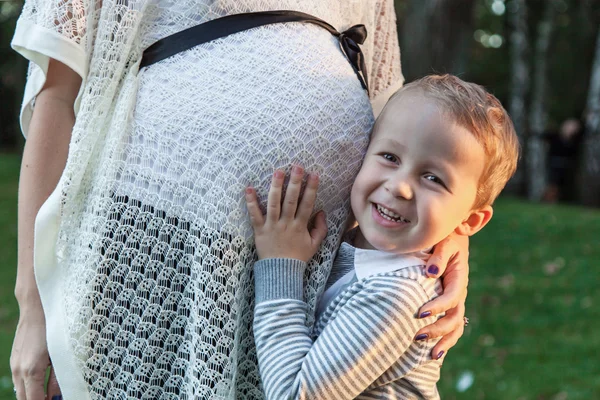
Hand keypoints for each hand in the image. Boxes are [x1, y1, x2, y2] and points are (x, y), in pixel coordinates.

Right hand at [11, 304, 60, 399]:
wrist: (37, 309)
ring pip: (20, 391)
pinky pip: (19, 381)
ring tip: (50, 394)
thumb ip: (57, 379)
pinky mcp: (14, 360)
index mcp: (32, 370)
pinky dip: (28, 387)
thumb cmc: (54, 329)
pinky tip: (42, 384)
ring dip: (33, 395)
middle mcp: (18, 371)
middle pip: (24, 399)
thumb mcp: (60, 355)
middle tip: (55, 399)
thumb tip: (56, 397)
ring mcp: (14, 365)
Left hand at [246, 166, 326, 261]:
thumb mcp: (315, 244)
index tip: (314, 175)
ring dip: (276, 186)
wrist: (280, 272)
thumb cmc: (298, 257)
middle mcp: (286, 223)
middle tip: (297, 166)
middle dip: (295, 182)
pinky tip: (249, 188)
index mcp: (300, 226)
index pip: (307, 204)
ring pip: (274, 203)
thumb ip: (320, 228)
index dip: (311, 189)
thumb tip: (321, 211)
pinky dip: (251, 202)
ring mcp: (272, 226)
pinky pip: (254, 214)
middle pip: (291, 200)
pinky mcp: (259, 230)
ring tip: (278, 172)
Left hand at [413, 234, 468, 358]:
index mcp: (459, 277)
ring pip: (456, 326)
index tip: (419, 313)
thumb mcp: (443, 241)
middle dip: (437, 329)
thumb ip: (438, 256)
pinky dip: (445, 339)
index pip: (451, 297)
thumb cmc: (444, 237)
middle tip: (416, 336)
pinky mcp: (450, 304)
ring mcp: (457, 300)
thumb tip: (431, 272)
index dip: (437, 307)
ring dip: (444, 341)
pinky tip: (433, 353)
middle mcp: (460, 291)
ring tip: (431, 355)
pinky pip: (452, 326)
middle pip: (454, 317)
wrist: (450, 237)